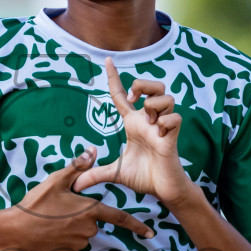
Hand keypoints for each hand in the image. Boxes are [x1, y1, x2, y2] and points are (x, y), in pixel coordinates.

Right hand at [6, 150, 153, 250]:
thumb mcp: (56, 181)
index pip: (120, 218)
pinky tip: (50, 234)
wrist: (15, 229)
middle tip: (60, 210)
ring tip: (51, 220)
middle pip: (93, 222)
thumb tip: (93, 150)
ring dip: (72, 229)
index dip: (137, 226)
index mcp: (90, 211)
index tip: (151, 233)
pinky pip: (71, 247)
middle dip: (82, 216)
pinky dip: (63, 241)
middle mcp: (88, 230)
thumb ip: (78, 167)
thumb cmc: (37, 203)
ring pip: (82, 235)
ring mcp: (77, 245)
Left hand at [73, 59, 195, 206]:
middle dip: (143, 84)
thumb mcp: (115, 173)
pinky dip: (167, 122)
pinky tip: (161, 134)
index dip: (114, 77)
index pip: (122, 95)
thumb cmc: (143, 177)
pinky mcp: (173, 136)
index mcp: (134, 123)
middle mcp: (149, 120)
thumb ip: (95, 174)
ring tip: (150, 121)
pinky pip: (175, 118)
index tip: (107, 60)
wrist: (162, 190)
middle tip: (134, 100)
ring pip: (166, 96)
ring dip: (155, 104)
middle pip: (153, 85)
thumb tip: (74, 185)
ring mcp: (163, 126)